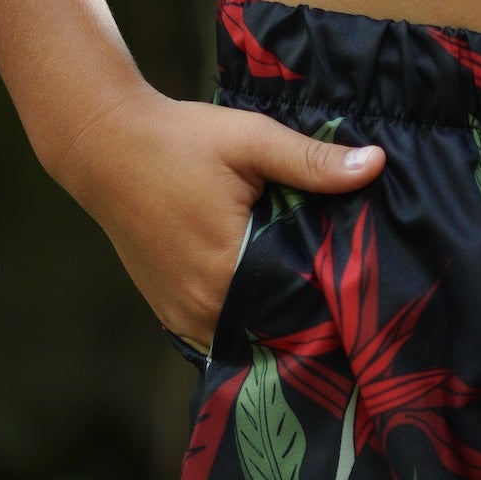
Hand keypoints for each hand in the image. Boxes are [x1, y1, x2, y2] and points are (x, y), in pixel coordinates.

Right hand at [51, 84, 384, 350]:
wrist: (104, 146)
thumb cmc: (179, 140)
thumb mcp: (252, 141)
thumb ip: (313, 162)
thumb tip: (376, 165)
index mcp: (227, 272)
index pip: (301, 312)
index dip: (335, 305)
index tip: (365, 296)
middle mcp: (203, 308)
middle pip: (276, 332)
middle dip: (312, 320)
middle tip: (352, 307)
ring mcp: (182, 317)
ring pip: (249, 339)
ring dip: (278, 326)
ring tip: (318, 309)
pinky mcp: (170, 313)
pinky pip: (222, 336)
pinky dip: (247, 324)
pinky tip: (274, 307)